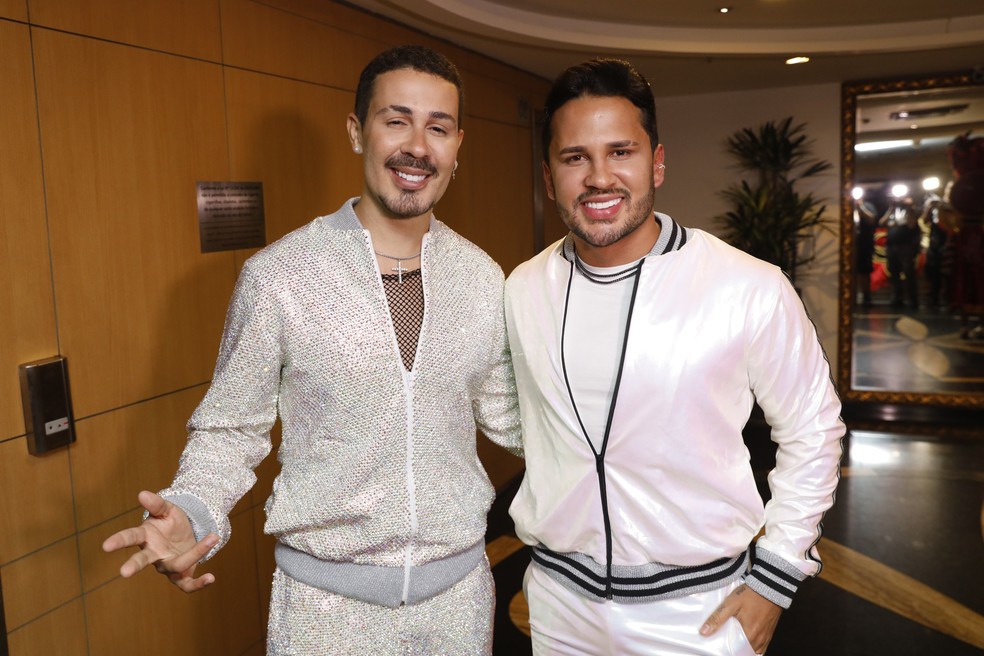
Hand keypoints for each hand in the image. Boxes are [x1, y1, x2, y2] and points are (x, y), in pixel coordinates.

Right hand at [102, 490, 218, 592]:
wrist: (187, 534)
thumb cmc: (171, 523)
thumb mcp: (167, 510)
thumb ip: (156, 504)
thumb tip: (142, 494)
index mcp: (146, 537)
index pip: (130, 537)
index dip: (118, 541)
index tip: (106, 546)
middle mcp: (154, 555)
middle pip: (142, 560)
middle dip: (133, 565)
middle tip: (124, 572)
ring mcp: (167, 566)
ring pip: (176, 565)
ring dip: (195, 553)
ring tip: (212, 537)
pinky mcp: (181, 575)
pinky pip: (188, 584)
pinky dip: (199, 583)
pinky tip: (211, 578)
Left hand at [699, 583, 781, 653]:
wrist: (769, 586)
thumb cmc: (751, 594)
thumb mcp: (731, 603)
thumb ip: (717, 618)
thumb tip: (704, 632)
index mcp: (750, 634)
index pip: (735, 652)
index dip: (726, 650)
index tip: (719, 645)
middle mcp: (759, 639)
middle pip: (743, 651)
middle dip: (734, 648)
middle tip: (724, 640)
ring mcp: (766, 637)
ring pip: (752, 650)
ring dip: (743, 647)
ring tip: (733, 639)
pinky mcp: (769, 633)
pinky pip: (760, 646)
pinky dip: (752, 645)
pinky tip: (745, 638)